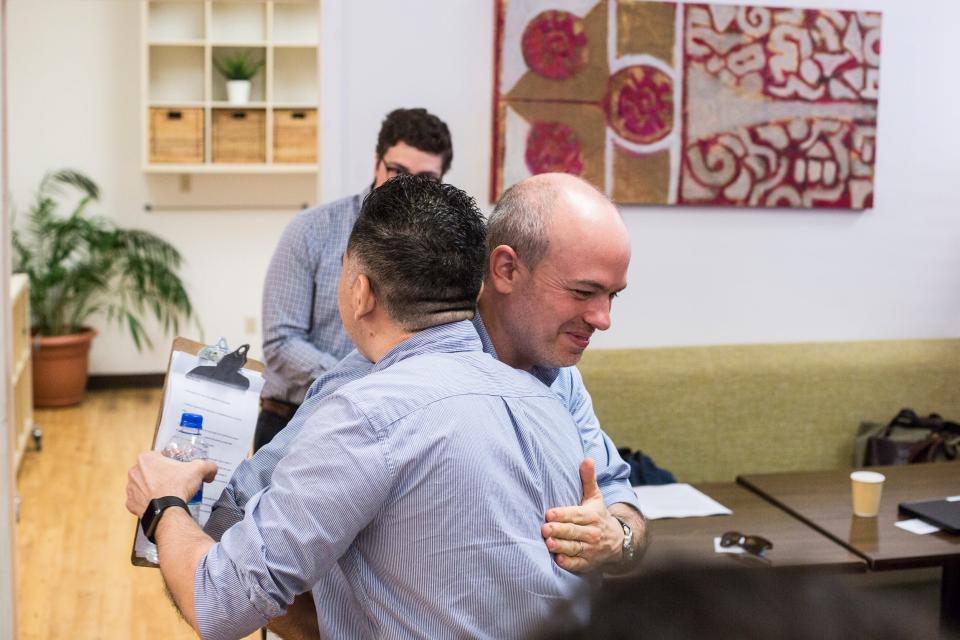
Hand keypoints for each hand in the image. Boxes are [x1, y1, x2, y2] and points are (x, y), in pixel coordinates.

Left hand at [126, 451, 217, 517]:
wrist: (167, 512)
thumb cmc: (177, 487)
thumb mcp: (199, 469)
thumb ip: (208, 465)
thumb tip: (212, 470)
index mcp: (146, 458)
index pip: (159, 456)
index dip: (170, 462)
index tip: (177, 469)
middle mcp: (134, 471)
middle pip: (150, 470)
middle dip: (161, 475)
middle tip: (174, 481)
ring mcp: (130, 489)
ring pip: (143, 485)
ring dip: (153, 488)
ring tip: (167, 494)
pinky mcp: (130, 504)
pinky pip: (139, 500)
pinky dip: (148, 502)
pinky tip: (159, 503)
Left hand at [541, 458, 622, 572]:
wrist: (618, 541)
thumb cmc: (598, 516)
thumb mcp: (595, 497)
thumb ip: (588, 479)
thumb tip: (587, 458)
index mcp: (592, 515)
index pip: (576, 515)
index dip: (562, 515)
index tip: (549, 513)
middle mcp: (592, 533)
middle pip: (574, 532)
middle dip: (559, 530)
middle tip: (545, 529)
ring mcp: (590, 549)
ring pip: (575, 548)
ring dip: (561, 546)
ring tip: (548, 543)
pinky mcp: (588, 563)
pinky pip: (578, 564)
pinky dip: (568, 562)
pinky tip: (558, 559)